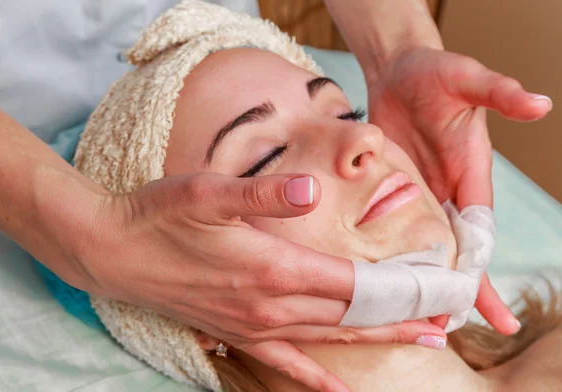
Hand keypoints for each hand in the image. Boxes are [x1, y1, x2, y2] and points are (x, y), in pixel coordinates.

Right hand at [71, 172, 447, 391]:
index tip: (442, 291)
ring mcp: (253, 324)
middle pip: (351, 315)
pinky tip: (339, 391)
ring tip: (422, 341)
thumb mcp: (207, 191)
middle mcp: (268, 304)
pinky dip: (318, 376)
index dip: (402, 288)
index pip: (354, 284)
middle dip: (403, 316)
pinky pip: (287, 362)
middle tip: (449, 319)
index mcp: (272, 267)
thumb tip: (310, 189)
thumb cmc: (159, 215)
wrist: (111, 251)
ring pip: (330, 339)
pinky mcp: (235, 332)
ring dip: (378, 339)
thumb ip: (263, 193)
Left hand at [367, 47, 551, 333]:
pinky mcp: (390, 188)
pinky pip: (392, 226)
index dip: (479, 265)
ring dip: (424, 277)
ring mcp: (418, 193)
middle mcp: (447, 190)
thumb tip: (539, 104)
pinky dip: (392, 252)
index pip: (479, 230)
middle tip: (452, 328)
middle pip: (456, 248)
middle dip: (458, 287)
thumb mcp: (468, 79)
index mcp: (470, 175)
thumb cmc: (436, 72)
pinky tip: (385, 275)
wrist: (399, 69)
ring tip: (419, 316)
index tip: (481, 304)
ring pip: (423, 244)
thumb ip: (499, 93)